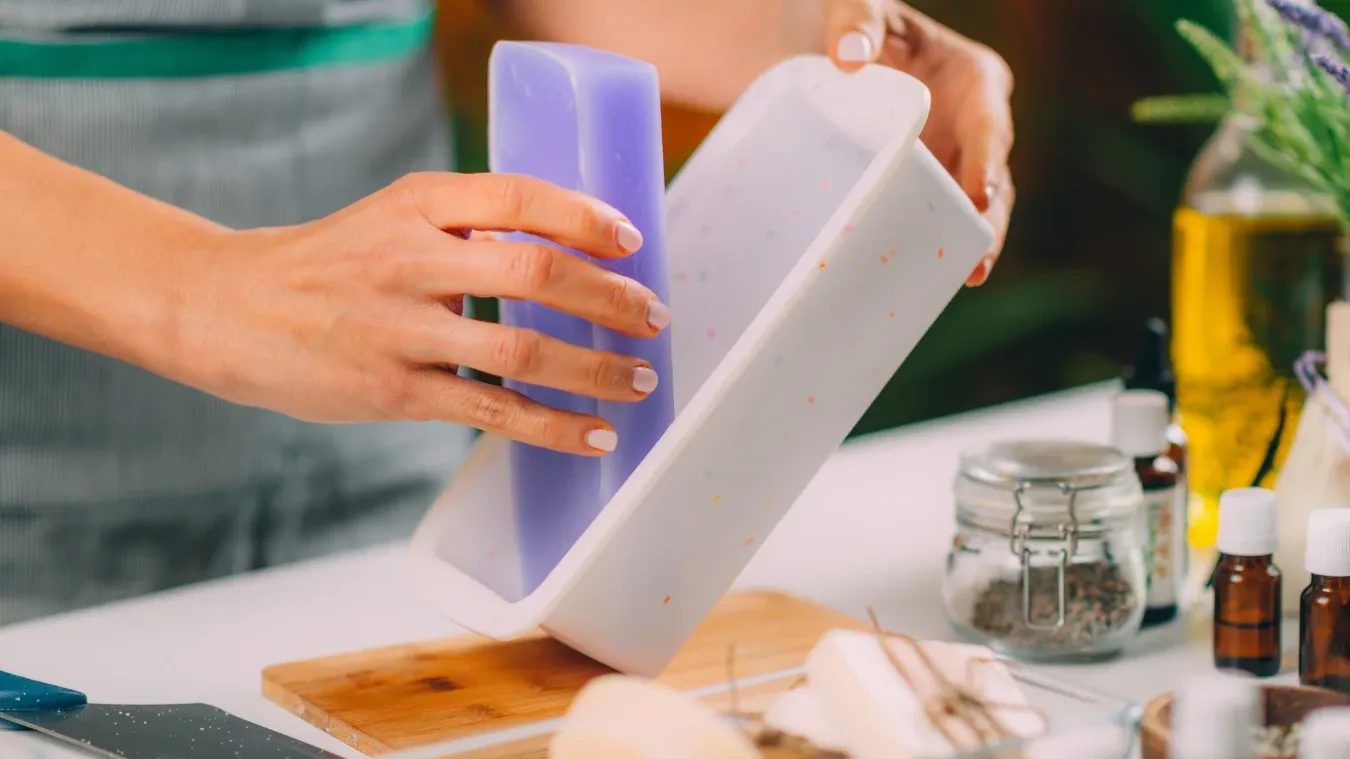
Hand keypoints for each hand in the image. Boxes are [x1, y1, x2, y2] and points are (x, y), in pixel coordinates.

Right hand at [171, 172, 669, 454]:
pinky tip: (593, 434)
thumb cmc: (328, 265)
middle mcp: (412, 257)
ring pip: (523, 346)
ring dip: (596, 367)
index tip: (632, 241)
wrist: (231, 310)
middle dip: (610, 298)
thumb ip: (465, 225)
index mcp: (417, 203)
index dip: (586, 216)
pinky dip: (553, 425)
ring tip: (639, 379)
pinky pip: (492, 409)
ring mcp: (402, 327)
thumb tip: (568, 252)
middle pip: (536, 270)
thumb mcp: (390, 217)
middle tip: (654, 316)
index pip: (519, 196)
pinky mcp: (395, 390)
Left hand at [824, 0, 1013, 285]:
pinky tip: (921, 278)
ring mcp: (953, 159)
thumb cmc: (857, 22)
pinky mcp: (927, 182)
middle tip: (979, 262)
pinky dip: (932, 243)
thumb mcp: (859, 8)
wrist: (834, 50)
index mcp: (975, 81)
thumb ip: (856, 23)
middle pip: (993, 179)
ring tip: (965, 278)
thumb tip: (849, 61)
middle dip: (990, 220)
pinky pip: (936, 215)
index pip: (991, 125)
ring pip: (972, 208)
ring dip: (968, 243)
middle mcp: (975, 125)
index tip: (981, 196)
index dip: (989, 163)